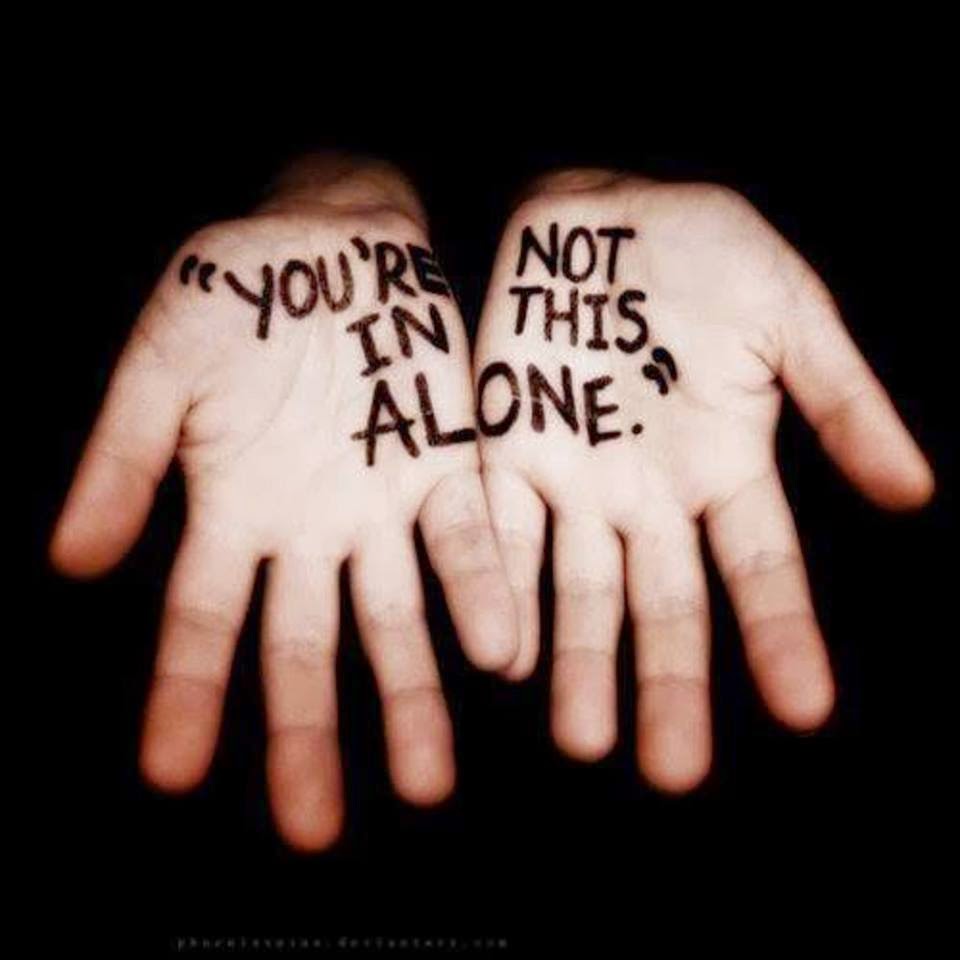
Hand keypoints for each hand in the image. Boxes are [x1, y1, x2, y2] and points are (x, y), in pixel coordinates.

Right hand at [51, 155, 517, 849]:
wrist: (331, 237)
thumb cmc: (239, 294)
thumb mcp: (162, 366)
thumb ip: (121, 461)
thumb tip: (70, 563)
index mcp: (233, 511)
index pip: (203, 625)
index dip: (187, 697)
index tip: (170, 774)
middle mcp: (311, 529)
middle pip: (306, 650)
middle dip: (308, 736)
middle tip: (313, 833)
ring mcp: (383, 505)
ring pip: (396, 620)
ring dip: (412, 696)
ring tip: (426, 783)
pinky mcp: (448, 467)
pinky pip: (470, 539)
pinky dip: (482, 590)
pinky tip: (501, 651)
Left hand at [474, 170, 932, 790]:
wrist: (599, 213)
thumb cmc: (703, 255)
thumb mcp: (790, 316)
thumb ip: (843, 401)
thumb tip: (916, 493)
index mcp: (725, 468)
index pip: (762, 572)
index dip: (782, 638)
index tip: (807, 712)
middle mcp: (650, 495)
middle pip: (664, 606)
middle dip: (668, 684)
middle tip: (672, 771)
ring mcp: (575, 480)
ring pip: (579, 590)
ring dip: (581, 661)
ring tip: (584, 741)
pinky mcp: (506, 451)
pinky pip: (501, 529)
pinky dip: (501, 587)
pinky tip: (501, 652)